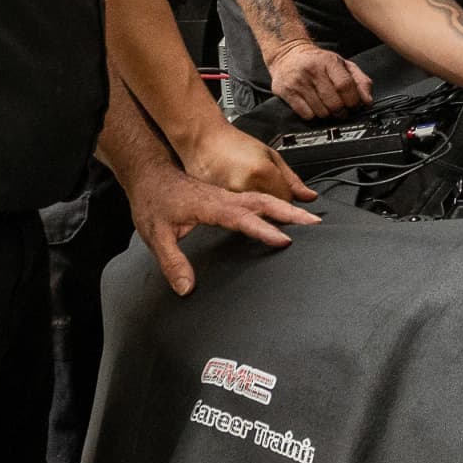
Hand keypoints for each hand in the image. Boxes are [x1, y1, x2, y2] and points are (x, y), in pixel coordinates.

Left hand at [124, 148, 321, 294]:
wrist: (148, 174)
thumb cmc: (152, 201)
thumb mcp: (155, 235)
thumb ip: (172, 262)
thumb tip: (187, 288)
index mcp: (210, 206)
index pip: (242, 218)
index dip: (264, 229)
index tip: (284, 238)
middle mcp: (222, 198)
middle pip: (262, 202)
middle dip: (289, 211)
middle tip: (314, 221)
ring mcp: (225, 196)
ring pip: (261, 198)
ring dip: (285, 206)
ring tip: (308, 217)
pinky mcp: (225, 198)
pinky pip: (255, 198)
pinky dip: (274, 204)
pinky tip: (282, 212)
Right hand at [180, 116, 317, 204]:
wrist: (202, 138)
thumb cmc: (233, 143)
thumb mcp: (270, 154)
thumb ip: (292, 179)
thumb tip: (309, 196)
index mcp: (262, 173)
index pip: (287, 201)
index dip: (288, 197)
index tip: (285, 194)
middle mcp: (246, 188)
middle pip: (272, 211)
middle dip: (275, 204)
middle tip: (267, 191)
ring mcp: (229, 197)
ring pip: (256, 214)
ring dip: (258, 207)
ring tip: (249, 188)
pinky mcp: (216, 203)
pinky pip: (238, 213)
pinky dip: (242, 207)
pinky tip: (237, 194)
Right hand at [265, 43, 373, 117]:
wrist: (287, 54)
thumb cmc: (318, 61)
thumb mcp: (341, 64)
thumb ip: (359, 80)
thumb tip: (368, 100)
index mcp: (328, 61)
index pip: (345, 85)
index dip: (353, 100)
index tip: (354, 105)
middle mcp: (312, 70)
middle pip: (334, 102)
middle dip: (341, 111)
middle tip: (341, 110)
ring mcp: (298, 81)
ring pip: (321, 111)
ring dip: (327, 114)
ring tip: (326, 107)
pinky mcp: (286, 92)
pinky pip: (306, 114)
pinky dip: (313, 115)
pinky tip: (314, 107)